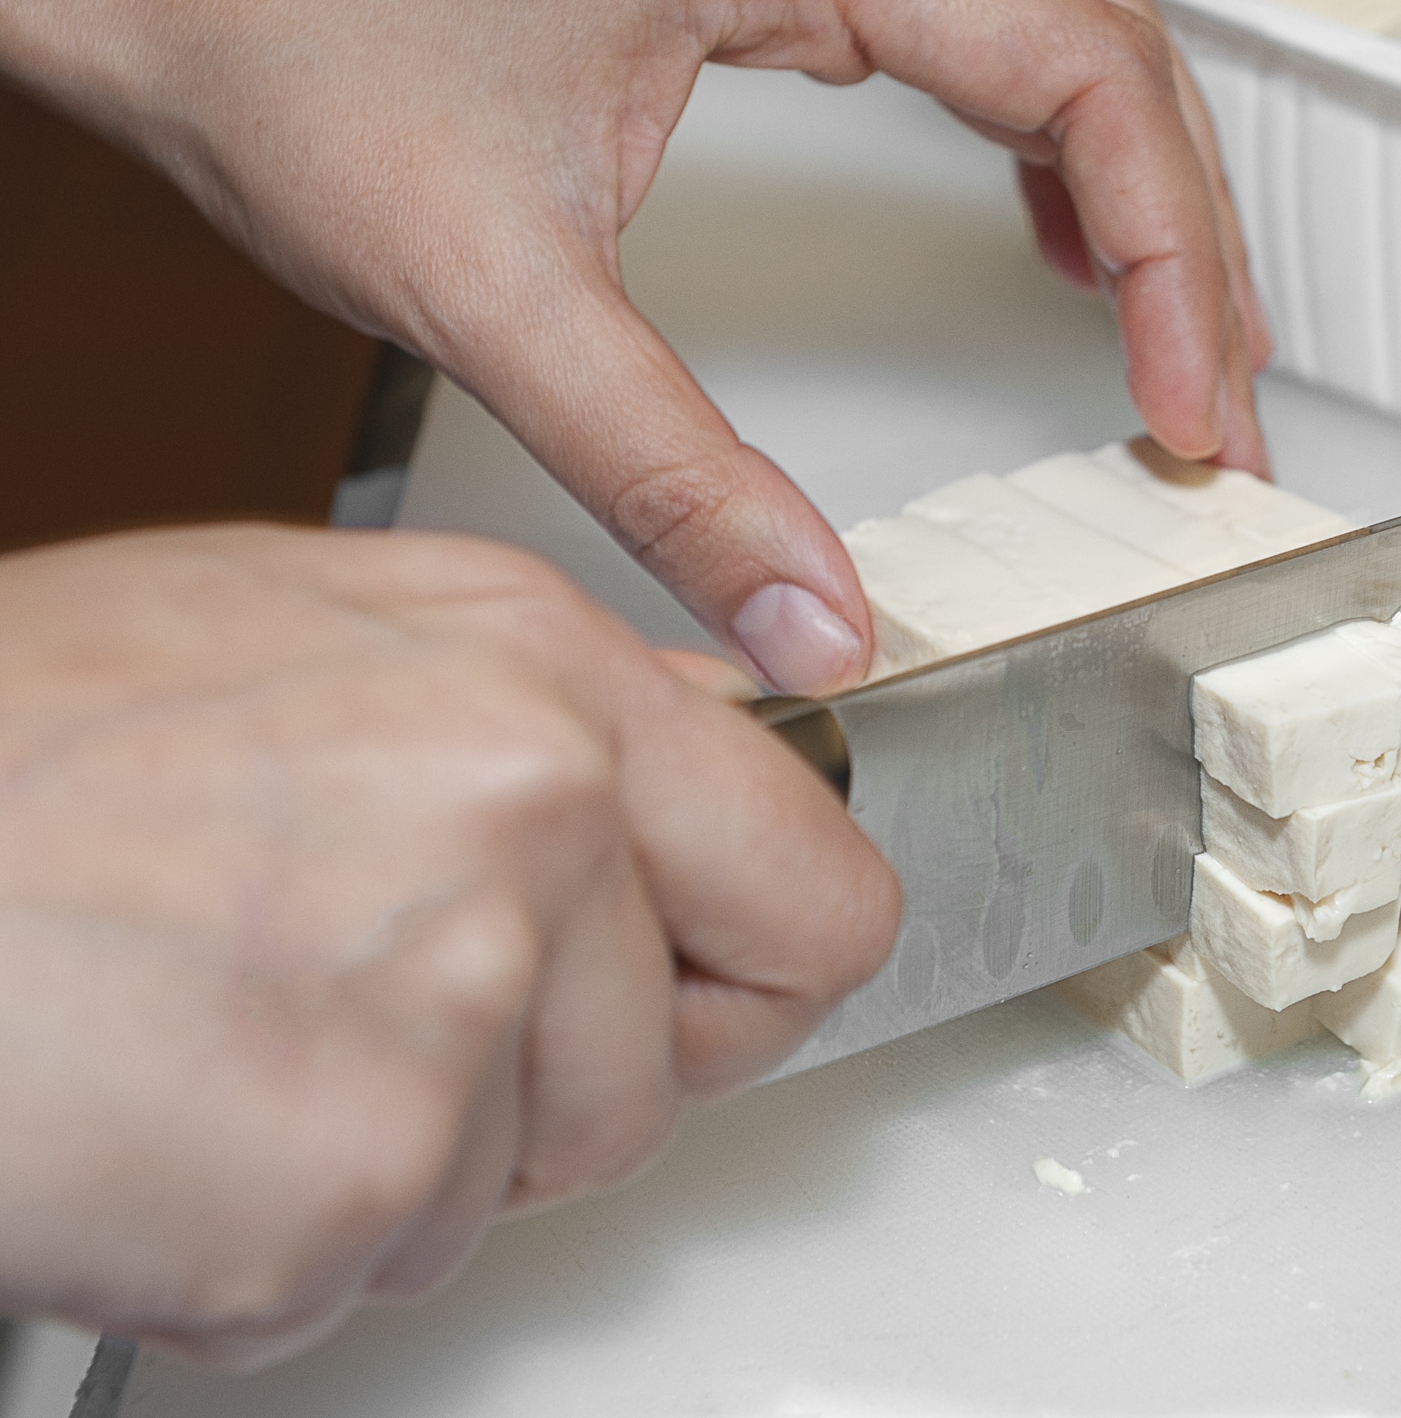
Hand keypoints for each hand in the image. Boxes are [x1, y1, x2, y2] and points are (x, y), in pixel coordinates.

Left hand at [0, 0, 1270, 694]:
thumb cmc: (294, 55)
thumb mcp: (492, 296)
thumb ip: (671, 475)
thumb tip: (808, 616)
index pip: (1078, 73)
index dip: (1176, 253)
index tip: (1188, 404)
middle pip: (1108, 36)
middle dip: (1195, 231)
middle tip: (1215, 402)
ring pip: (1062, 20)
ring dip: (1144, 179)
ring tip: (1183, 335)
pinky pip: (977, 28)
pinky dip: (1054, 142)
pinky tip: (1065, 231)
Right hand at [0, 525, 898, 1366]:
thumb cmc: (19, 756)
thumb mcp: (315, 634)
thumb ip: (539, 708)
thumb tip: (698, 764)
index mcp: (542, 676)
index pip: (821, 888)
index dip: (756, 969)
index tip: (704, 991)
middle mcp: (529, 817)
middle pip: (683, 1065)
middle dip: (565, 1083)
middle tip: (396, 1026)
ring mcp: (451, 1004)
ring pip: (530, 1175)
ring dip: (406, 1153)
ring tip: (238, 1038)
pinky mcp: (350, 1179)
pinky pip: (391, 1266)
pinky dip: (284, 1238)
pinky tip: (177, 1118)